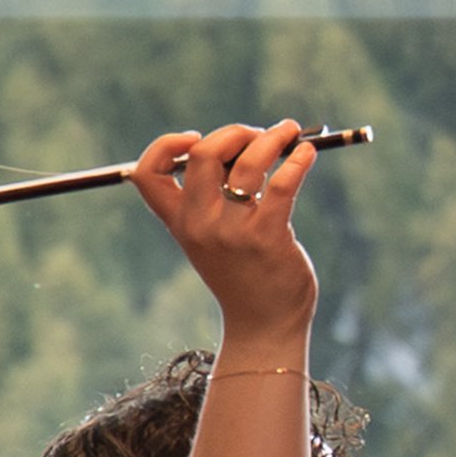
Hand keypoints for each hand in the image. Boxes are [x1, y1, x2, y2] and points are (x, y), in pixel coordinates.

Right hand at [132, 121, 326, 340]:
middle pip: (202, 155)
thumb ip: (215, 197)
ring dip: (274, 138)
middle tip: (259, 134)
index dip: (165, 145)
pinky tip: (308, 154)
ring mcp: (233, 231)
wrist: (263, 325)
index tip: (194, 137)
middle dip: (234, 133)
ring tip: (291, 132)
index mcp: (179, 222)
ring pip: (248, 163)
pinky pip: (282, 185)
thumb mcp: (214, 237)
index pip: (146, 174)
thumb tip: (244, 142)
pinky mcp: (268, 237)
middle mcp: (200, 224)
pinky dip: (299, 161)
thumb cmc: (244, 273)